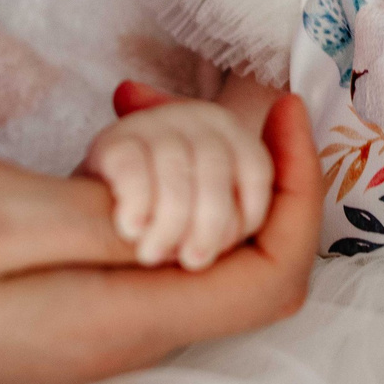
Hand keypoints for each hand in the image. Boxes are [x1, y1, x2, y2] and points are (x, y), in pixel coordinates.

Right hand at [0, 93, 320, 383]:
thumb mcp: (2, 215)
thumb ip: (115, 218)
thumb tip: (204, 215)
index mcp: (118, 322)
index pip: (271, 278)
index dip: (298, 192)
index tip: (278, 109)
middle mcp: (117, 334)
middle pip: (243, 252)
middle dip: (236, 162)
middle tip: (167, 96)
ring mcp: (88, 322)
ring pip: (197, 240)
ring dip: (187, 163)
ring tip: (127, 107)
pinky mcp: (59, 298)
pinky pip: (143, 240)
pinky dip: (144, 179)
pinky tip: (98, 138)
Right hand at [83, 95, 274, 268]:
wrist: (99, 222)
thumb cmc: (176, 224)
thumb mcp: (227, 220)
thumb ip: (260, 203)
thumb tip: (284, 126)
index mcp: (235, 136)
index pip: (257, 170)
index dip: (250, 214)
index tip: (230, 248)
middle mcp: (200, 119)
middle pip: (217, 169)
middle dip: (211, 224)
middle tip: (194, 263)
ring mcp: (154, 126)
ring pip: (177, 170)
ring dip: (171, 221)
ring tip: (156, 256)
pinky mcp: (111, 144)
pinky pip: (134, 169)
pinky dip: (137, 204)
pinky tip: (132, 231)